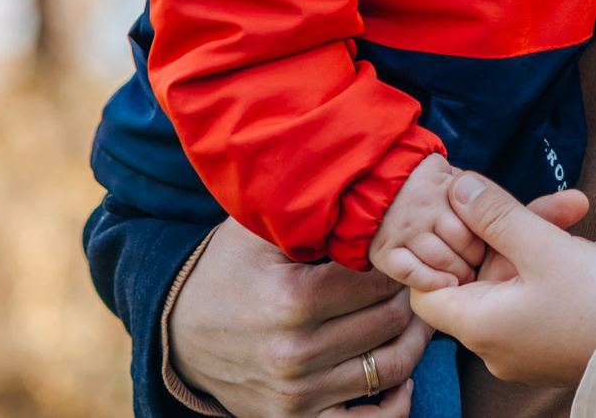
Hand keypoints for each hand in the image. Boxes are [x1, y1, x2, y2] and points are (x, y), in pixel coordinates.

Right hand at [168, 217, 428, 417]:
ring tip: (416, 316)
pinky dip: (396, 401)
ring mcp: (296, 395)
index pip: (379, 280)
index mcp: (290, 300)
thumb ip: (314, 215)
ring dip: (415, 339)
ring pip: (393, 367)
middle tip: (419, 279)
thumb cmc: (228, 270)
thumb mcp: (260, 231)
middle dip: (411, 295)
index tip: (402, 252)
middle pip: (391, 321)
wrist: (177, 331)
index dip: (399, 262)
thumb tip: (373, 197)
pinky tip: (399, 375)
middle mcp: (294, 353)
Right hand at [370, 155, 483, 290]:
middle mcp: (425, 207)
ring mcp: (403, 228)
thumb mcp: (448, 173)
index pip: (479, 220)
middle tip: (477, 267)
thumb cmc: (418, 182)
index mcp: (446, 187)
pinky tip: (444, 285)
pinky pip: (411, 272)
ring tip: (463, 277)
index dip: (488, 238)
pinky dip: (430, 281)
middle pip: (463, 242)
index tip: (490, 248)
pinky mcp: (383, 249)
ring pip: (441, 259)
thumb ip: (469, 188)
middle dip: (475, 259)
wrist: (367, 179)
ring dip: (457, 274)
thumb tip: (490, 204)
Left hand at [410, 175, 595, 388]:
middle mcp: (494, 343)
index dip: (442, 250)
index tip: (469, 218)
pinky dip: (567, 270)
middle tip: (560, 204)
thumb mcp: (543, 246)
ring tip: (586, 220)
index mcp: (479, 324)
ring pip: (523, 281)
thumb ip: (497, 214)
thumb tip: (459, 188)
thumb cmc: (595, 304)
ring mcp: (525, 347)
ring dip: (551, 244)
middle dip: (520, 230)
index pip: (428, 289)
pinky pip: (547, 299)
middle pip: (487, 274)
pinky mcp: (554, 345)